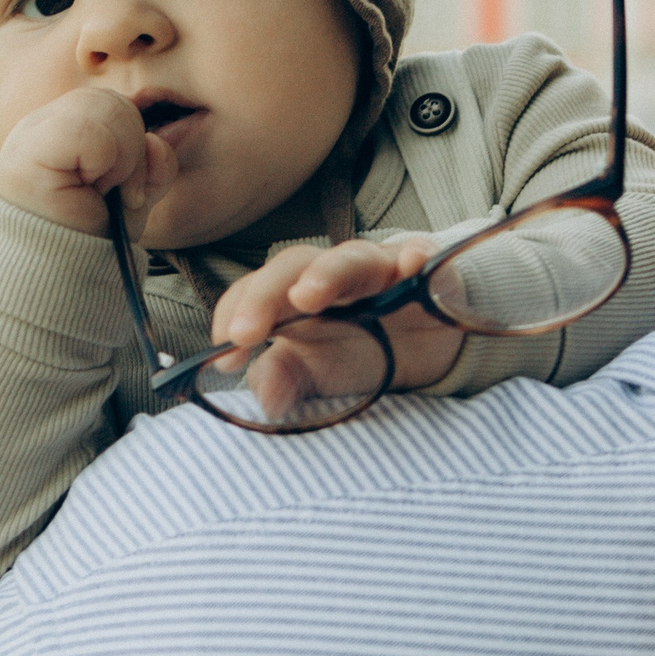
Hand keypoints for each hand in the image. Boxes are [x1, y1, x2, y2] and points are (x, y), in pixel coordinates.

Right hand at [0, 88, 177, 236]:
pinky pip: (90, 130)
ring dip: (122, 158)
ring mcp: (32, 133)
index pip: (115, 107)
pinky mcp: (28, 149)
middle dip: (133, 150)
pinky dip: (104, 162)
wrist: (55, 279)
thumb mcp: (132, 200)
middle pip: (114, 102)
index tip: (123, 191)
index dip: (134, 145)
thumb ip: (152, 168)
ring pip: (106, 107)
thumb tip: (156, 143)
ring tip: (99, 192)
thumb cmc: (88, 241)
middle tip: (114, 193)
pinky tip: (88, 190)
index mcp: (64, 130)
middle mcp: (44, 124)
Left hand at [211, 238, 468, 390]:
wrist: (426, 342)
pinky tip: (413, 264)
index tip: (226, 353)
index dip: (235, 313)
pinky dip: (416, 256)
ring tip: (307, 294)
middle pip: (295, 266)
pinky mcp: (428, 270)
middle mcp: (334, 274)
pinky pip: (421, 256)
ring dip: (328, 272)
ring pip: (352, 258)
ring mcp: (381, 267)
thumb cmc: (361, 347)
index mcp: (298, 294)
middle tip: (247, 331)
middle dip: (266, 295)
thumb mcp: (317, 371)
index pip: (257, 289)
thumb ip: (284, 378)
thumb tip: (265, 399)